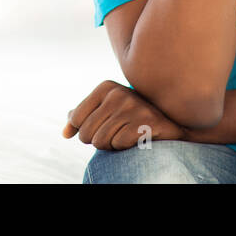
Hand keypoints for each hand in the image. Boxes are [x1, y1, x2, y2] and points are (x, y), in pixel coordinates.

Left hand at [63, 80, 186, 149]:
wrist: (170, 125)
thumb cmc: (131, 120)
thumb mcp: (105, 113)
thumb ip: (82, 119)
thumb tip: (65, 133)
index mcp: (106, 87)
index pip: (75, 119)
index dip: (85, 130)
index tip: (102, 126)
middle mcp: (118, 92)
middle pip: (86, 133)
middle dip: (98, 141)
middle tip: (116, 134)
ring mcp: (134, 106)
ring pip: (101, 141)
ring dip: (112, 146)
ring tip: (126, 135)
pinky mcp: (147, 122)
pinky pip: (119, 144)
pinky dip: (125, 147)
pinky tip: (138, 139)